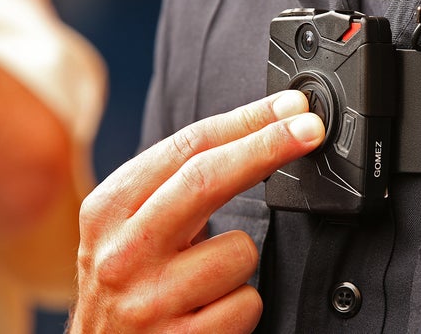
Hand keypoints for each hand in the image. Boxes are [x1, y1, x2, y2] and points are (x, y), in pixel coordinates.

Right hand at [69, 91, 323, 332]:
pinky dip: (241, 304)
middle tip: (310, 128)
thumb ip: (174, 189)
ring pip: (240, 251)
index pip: (186, 149)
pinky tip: (210, 312)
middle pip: (207, 179)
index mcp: (109, 210)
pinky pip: (246, 301)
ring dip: (240, 263)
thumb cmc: (128, 286)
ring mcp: (149, 300)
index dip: (246, 122)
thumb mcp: (129, 229)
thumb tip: (252, 138)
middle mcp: (122, 252)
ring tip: (207, 280)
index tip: (290, 108)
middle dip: (268, 145)